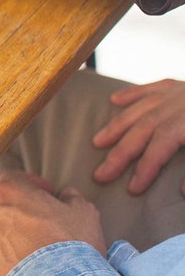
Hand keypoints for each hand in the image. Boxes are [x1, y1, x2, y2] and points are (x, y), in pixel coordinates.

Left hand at [0, 171, 105, 275]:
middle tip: (35, 226)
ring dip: (0, 235)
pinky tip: (12, 267)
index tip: (45, 195)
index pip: (15, 178)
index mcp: (8, 193)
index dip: (32, 185)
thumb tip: (67, 195)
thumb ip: (71, 198)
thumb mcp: (84, 215)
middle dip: (15, 211)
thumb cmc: (71, 250)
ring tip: (23, 251)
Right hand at [93, 78, 184, 194]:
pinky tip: (115, 99)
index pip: (161, 147)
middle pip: (143, 129)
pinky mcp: (178, 85)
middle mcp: (178, 105)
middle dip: (120, 152)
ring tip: (98, 142)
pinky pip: (152, 88)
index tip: (131, 189)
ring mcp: (177, 93)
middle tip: (101, 174)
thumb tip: (182, 190)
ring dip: (118, 125)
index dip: (145, 168)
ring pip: (141, 109)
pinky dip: (132, 93)